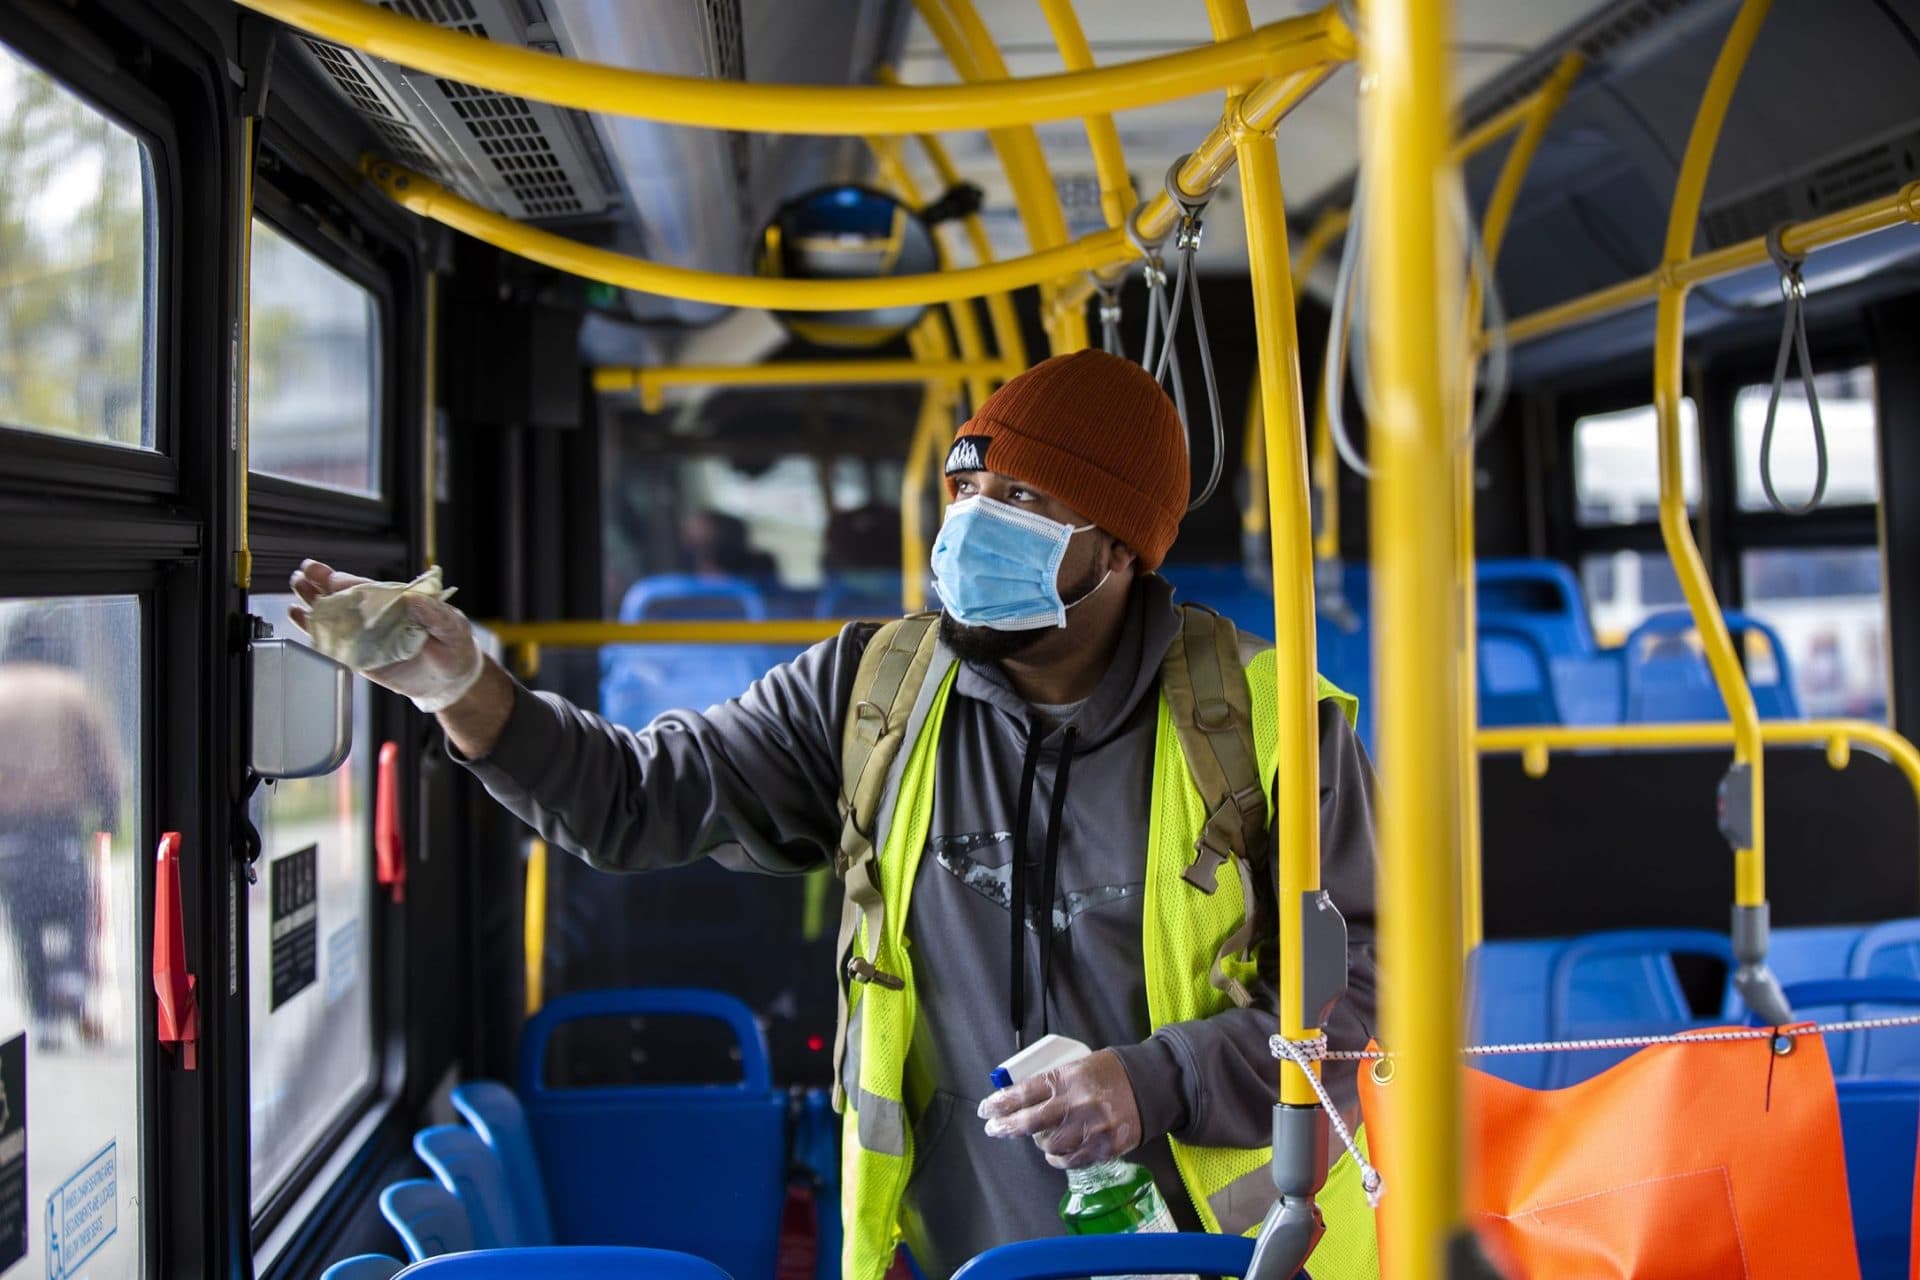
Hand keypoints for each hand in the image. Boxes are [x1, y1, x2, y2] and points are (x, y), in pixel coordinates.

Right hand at [289, 559, 483, 711]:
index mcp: (397, 603)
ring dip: (313, 600)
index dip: (350, 583)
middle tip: (303, 572)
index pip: (369, 589)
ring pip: (333, 614)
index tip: (334, 579)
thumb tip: (413, 598)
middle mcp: (377, 616)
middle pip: (345, 596)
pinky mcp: (358, 657)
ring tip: (296, 586)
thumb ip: (435, 613)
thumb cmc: (454, 646)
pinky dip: (313, 629)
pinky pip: (332, 642)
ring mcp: (365, 635)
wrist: (451, 680)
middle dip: (323, 583)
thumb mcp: (453, 626)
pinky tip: (296, 615)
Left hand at [977, 1048, 1142, 1168]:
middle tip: (994, 1129)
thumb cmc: (1109, 1074)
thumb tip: (1017, 1098)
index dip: (1000, 1103)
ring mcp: (1089, 1128)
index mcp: (1066, 1078)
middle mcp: (1076, 1103)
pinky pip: (1069, 1160)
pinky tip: (1058, 1151)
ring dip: (1039, 1142)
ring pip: (1048, 1145)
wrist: (1149, 1085)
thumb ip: (1050, 1083)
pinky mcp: (1102, 1147)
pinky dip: (1058, 1158)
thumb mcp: (1077, 1066)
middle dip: (1006, 1127)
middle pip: (1029, 1122)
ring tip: (1042, 1136)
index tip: (986, 1110)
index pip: (1023, 1093)